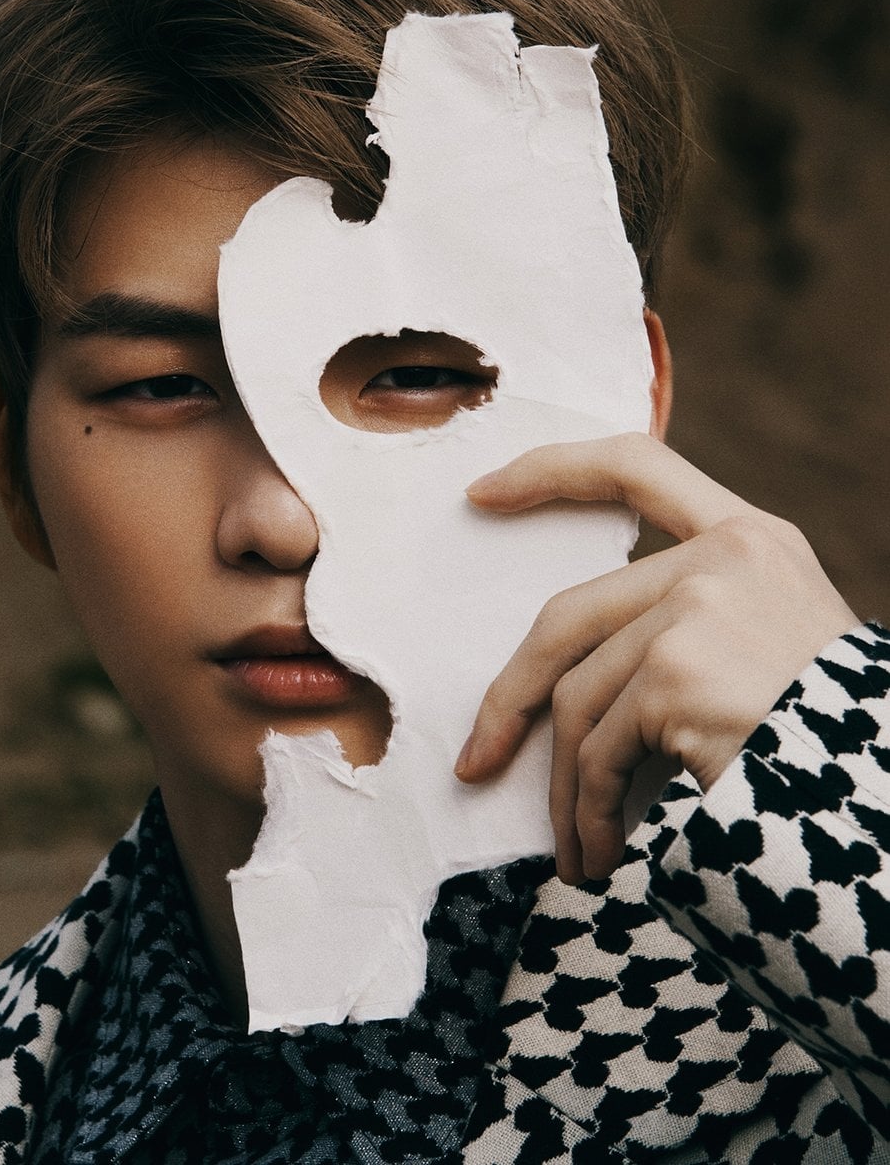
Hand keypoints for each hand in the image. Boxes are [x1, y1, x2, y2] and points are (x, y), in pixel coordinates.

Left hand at [455, 432, 857, 885]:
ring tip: (571, 847)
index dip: (553, 470)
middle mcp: (724, 557)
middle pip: (568, 616)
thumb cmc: (838, 739)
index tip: (483, 492)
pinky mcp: (676, 673)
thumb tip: (571, 671)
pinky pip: (600, 750)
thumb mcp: (779, 640)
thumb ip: (698, 615)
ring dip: (565, 786)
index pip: (637, 465)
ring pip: (579, 698)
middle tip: (477, 758)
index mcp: (750, 537)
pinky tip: (598, 850)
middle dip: (510, 697)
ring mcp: (697, 609)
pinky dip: (590, 810)